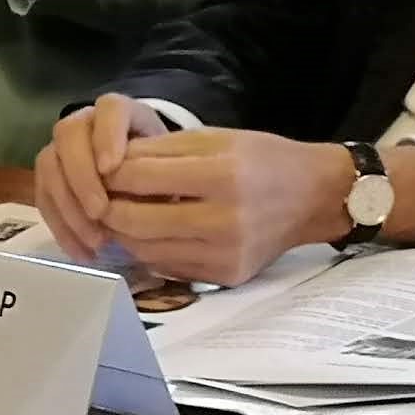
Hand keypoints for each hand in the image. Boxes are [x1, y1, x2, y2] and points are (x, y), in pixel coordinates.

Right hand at [34, 94, 149, 262]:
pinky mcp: (49, 177)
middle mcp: (84, 122)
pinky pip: (44, 198)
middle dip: (81, 176)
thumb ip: (160, 176)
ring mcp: (61, 148)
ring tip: (96, 242)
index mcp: (119, 111)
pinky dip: (62, 228)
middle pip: (68, 135)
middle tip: (100, 212)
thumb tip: (157, 202)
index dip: (106, 135)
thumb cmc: (161, 168)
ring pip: (48, 167)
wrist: (147, 177)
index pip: (108, 109)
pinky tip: (83, 252)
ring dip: (69, 208)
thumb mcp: (171, 167)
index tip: (111, 168)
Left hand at [99, 127, 355, 285]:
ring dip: (123, 232)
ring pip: (146, 249)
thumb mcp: (215, 138)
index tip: (101, 167)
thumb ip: (161, 151)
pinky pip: (168, 266)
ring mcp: (226, 253)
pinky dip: (149, 250)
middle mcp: (225, 219)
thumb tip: (110, 165)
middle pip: (136, 220)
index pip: (140, 177)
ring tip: (119, 213)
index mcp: (222, 175)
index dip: (110, 172)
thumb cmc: (261, 159)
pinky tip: (148, 233)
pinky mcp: (226, 276)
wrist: (314, 197)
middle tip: (100, 196)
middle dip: (107, 208)